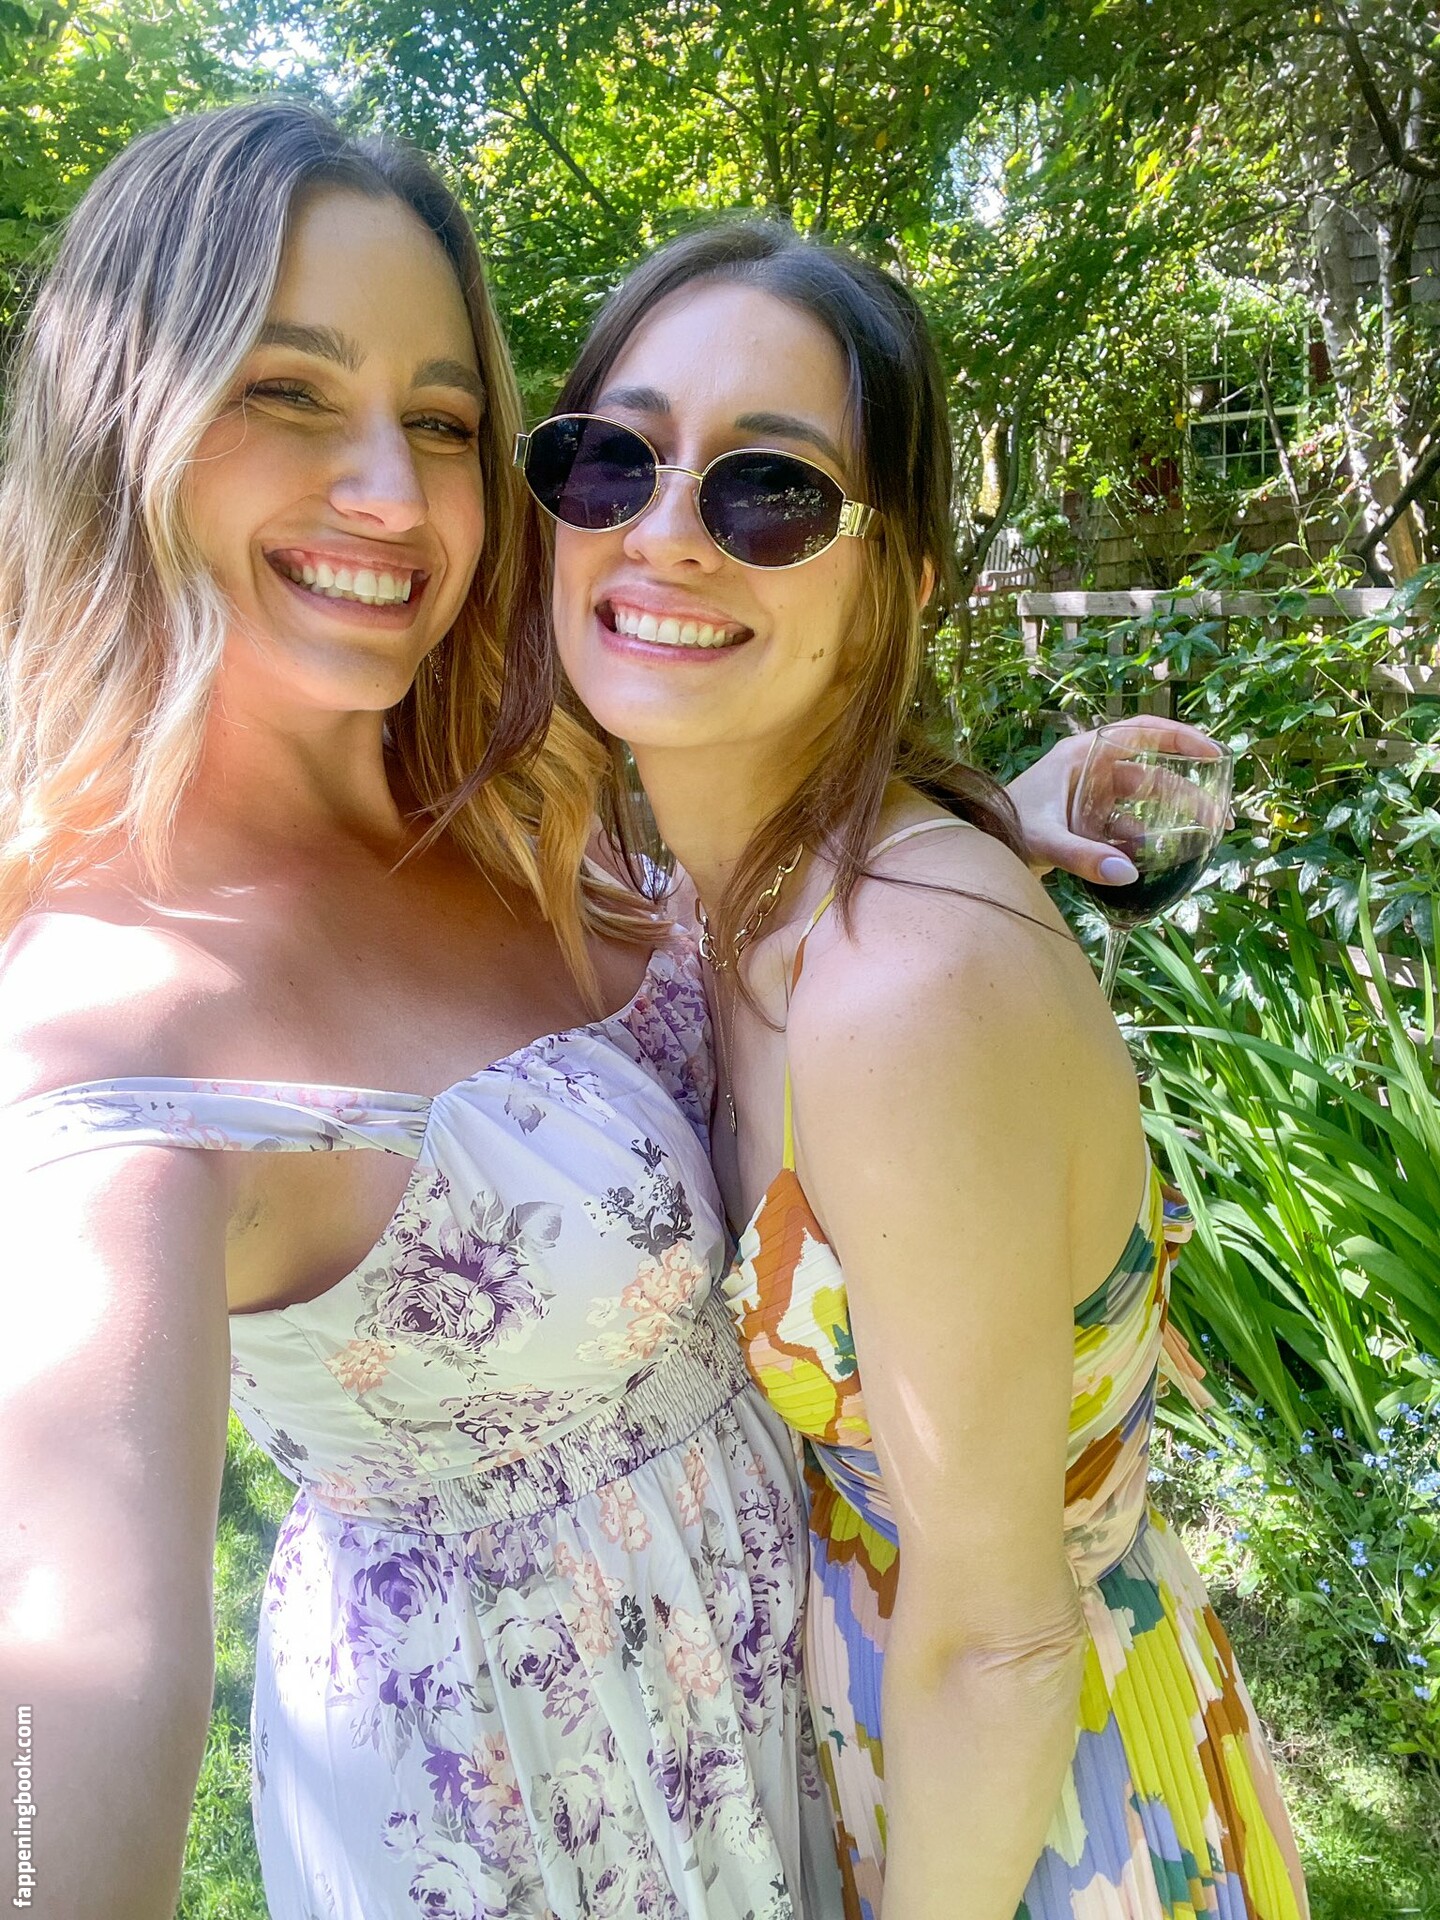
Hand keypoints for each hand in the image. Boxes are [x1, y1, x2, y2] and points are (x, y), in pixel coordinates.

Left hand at [1005, 717, 1224, 884]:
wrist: (980, 849)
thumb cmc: (1005, 829)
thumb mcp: (1045, 839)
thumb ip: (1084, 857)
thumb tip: (1128, 874)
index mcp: (1083, 755)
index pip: (1141, 732)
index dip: (1180, 738)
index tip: (1215, 753)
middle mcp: (1091, 770)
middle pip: (1151, 773)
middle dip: (1188, 793)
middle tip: (1218, 817)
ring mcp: (1090, 797)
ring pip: (1143, 803)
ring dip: (1171, 820)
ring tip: (1202, 838)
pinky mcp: (1087, 822)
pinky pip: (1126, 827)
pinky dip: (1142, 842)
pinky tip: (1157, 860)